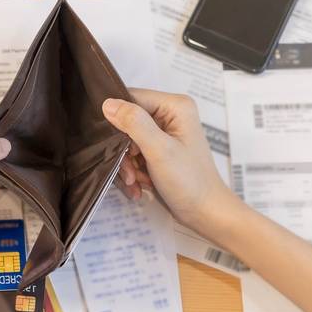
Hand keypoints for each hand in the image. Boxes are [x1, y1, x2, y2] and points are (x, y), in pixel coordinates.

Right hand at [102, 88, 235, 232]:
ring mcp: (164, 134)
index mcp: (175, 106)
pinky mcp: (159, 152)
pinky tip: (139, 186)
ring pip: (127, 142)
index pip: (132, 98)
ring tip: (136, 182)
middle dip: (124, 150)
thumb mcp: (159, 150)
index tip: (118, 147)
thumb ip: (134, 123)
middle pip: (127, 122)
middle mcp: (170, 115)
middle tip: (130, 172)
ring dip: (127, 165)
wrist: (205, 213)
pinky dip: (133, 172)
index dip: (119, 121)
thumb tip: (107, 103)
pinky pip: (134, 155)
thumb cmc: (189, 182)